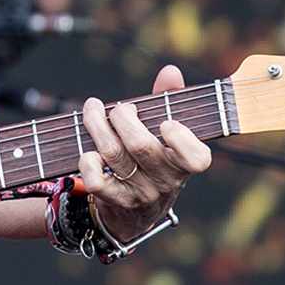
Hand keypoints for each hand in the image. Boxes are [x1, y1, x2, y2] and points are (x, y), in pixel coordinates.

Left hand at [78, 65, 212, 246]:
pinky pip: (96, 180)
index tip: (166, 122)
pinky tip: (88, 150)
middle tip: (118, 109)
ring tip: (92, 109)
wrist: (135, 213)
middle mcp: (166, 181)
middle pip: (141, 145)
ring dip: (96, 124)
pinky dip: (87, 160)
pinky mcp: (115, 201)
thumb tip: (171, 71)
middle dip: (122, 117)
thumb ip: (170, 100)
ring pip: (113, 154)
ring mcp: (140, 193)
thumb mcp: (166, 134)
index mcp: (184, 164)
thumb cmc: (152, 159)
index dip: (181, 139)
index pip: (197, 160)